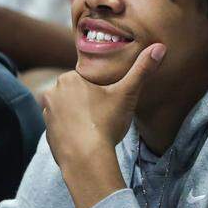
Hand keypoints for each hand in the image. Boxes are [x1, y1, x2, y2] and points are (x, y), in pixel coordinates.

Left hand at [42, 44, 164, 207]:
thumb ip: (142, 70)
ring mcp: (47, 114)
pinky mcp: (47, 133)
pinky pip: (63, 127)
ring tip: (95, 128)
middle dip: (89, 103)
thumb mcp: (127, 94)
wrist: (87, 159)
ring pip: (69, 110)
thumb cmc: (106, 124)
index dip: (101, 92)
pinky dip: (72, 131)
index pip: (88, 80)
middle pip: (77, 94)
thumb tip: (160, 47)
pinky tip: (86, 139)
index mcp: (69, 78)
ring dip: (80, 116)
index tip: (109, 104)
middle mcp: (52, 92)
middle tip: (103, 117)